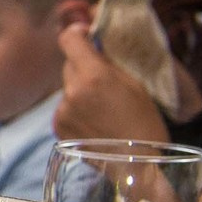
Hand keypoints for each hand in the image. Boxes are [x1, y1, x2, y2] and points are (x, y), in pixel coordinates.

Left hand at [55, 23, 168, 143]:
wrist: (137, 166)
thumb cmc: (145, 124)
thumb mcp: (135, 85)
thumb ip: (109, 64)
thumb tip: (93, 45)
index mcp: (94, 76)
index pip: (69, 40)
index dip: (77, 34)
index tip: (86, 36)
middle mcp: (72, 92)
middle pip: (69, 64)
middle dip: (84, 67)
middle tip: (104, 81)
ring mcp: (62, 111)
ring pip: (67, 87)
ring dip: (80, 90)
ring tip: (103, 109)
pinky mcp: (57, 127)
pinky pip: (64, 107)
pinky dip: (75, 109)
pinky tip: (94, 123)